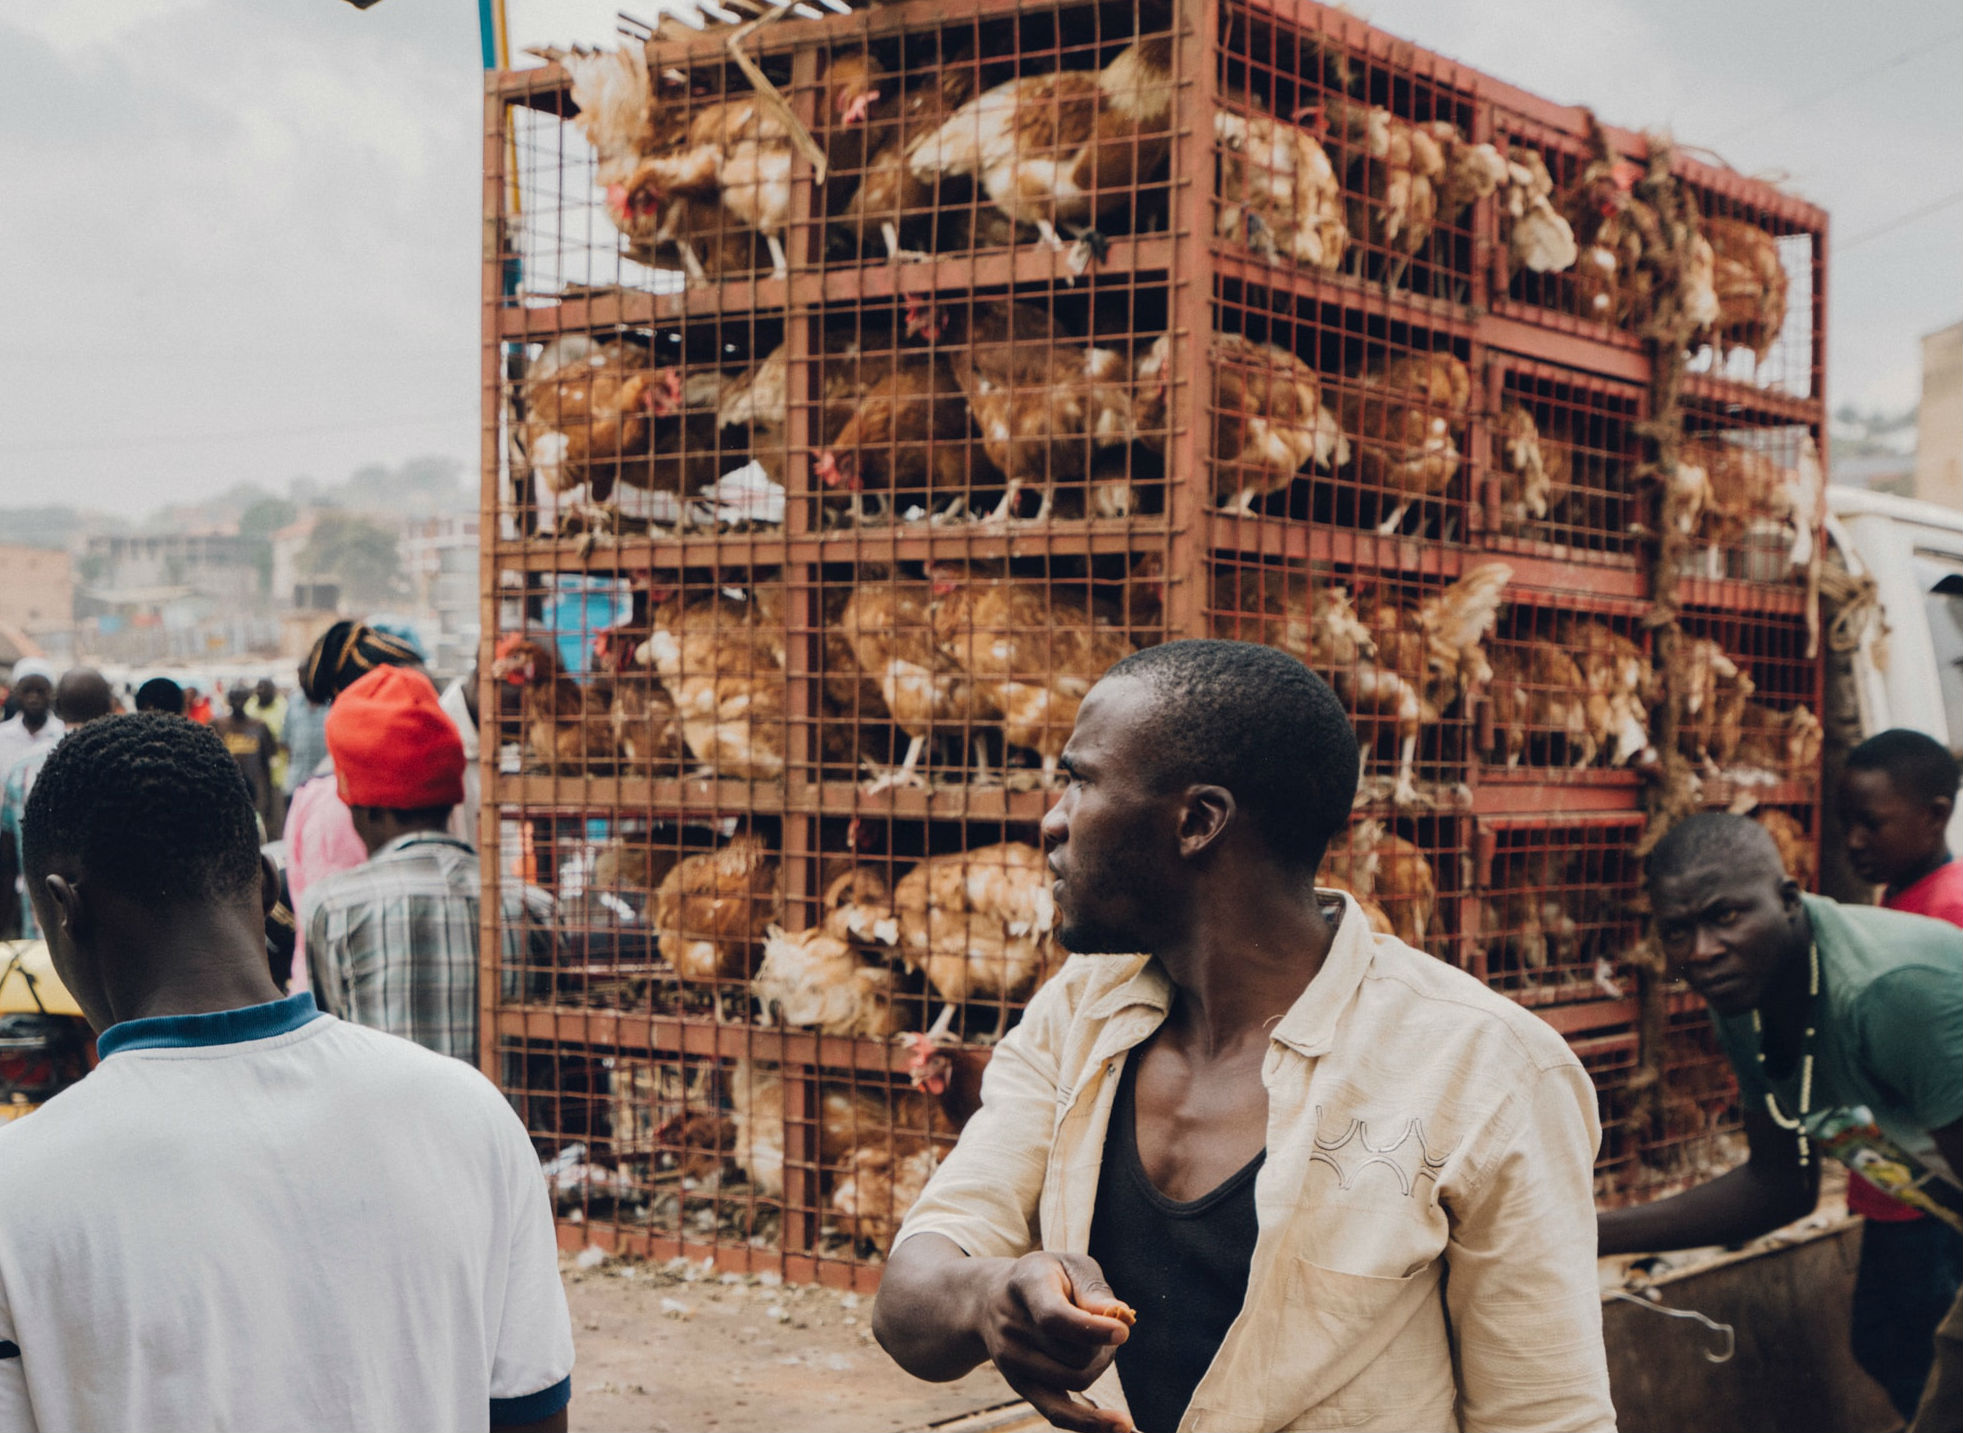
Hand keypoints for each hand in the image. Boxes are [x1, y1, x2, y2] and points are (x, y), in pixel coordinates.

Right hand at [976, 1252, 1134, 1432]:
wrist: (991, 1298)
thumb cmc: (1046, 1278)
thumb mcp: (1069, 1266)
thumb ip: (1093, 1289)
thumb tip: (1120, 1317)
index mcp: (1025, 1285)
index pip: (1054, 1317)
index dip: (1091, 1328)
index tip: (1123, 1332)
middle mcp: (1011, 1325)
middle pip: (1074, 1353)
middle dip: (1104, 1344)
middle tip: (1108, 1326)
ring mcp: (1011, 1359)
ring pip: (1077, 1379)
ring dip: (1099, 1365)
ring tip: (1096, 1344)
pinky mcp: (1019, 1384)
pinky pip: (1058, 1412)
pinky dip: (1090, 1423)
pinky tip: (1121, 1425)